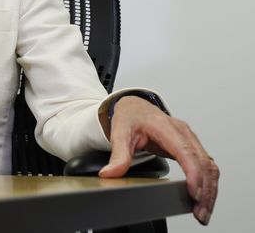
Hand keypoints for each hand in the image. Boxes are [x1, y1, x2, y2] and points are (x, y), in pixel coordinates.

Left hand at [99, 96, 218, 224]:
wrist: (134, 107)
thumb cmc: (130, 117)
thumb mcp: (119, 134)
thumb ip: (118, 155)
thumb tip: (110, 173)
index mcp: (165, 127)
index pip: (185, 151)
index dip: (193, 173)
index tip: (194, 193)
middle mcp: (183, 132)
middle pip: (203, 162)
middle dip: (205, 189)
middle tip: (200, 212)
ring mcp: (190, 139)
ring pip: (209, 166)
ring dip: (210, 189)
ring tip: (203, 211)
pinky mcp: (192, 146)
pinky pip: (207, 165)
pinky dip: (209, 183)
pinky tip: (204, 198)